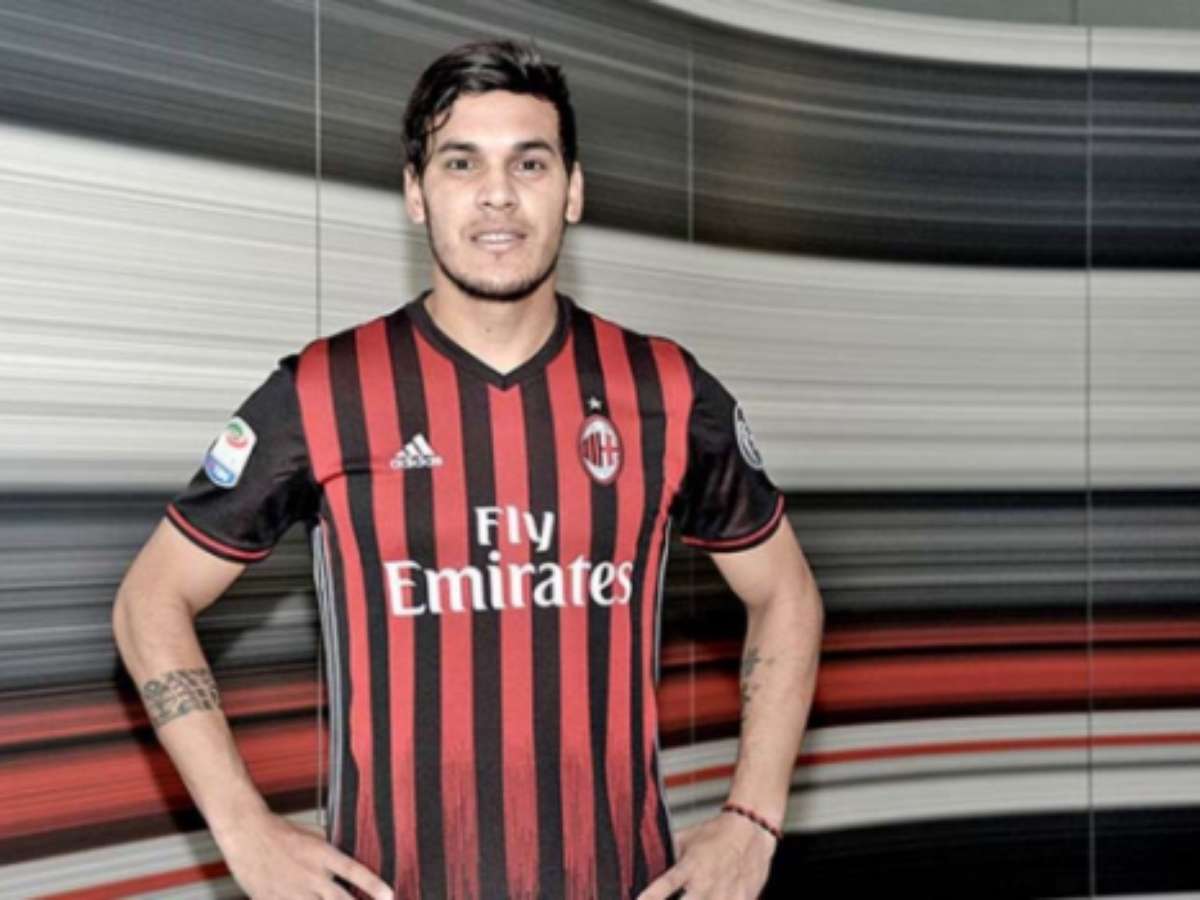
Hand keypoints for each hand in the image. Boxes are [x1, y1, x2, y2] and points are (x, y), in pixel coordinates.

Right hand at [214, 810, 392, 899]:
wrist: (247, 834)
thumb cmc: (280, 831)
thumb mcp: (313, 835)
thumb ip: (331, 848)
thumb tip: (350, 855)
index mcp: (322, 855)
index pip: (354, 872)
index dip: (373, 885)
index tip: (389, 895)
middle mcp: (310, 875)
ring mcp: (291, 892)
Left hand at [636, 810, 776, 898]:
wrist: (752, 830)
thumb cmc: (717, 834)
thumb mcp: (687, 839)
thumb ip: (668, 853)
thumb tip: (644, 859)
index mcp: (691, 866)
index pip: (667, 884)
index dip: (652, 896)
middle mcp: (707, 884)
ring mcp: (726, 896)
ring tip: (692, 898)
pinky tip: (712, 899)